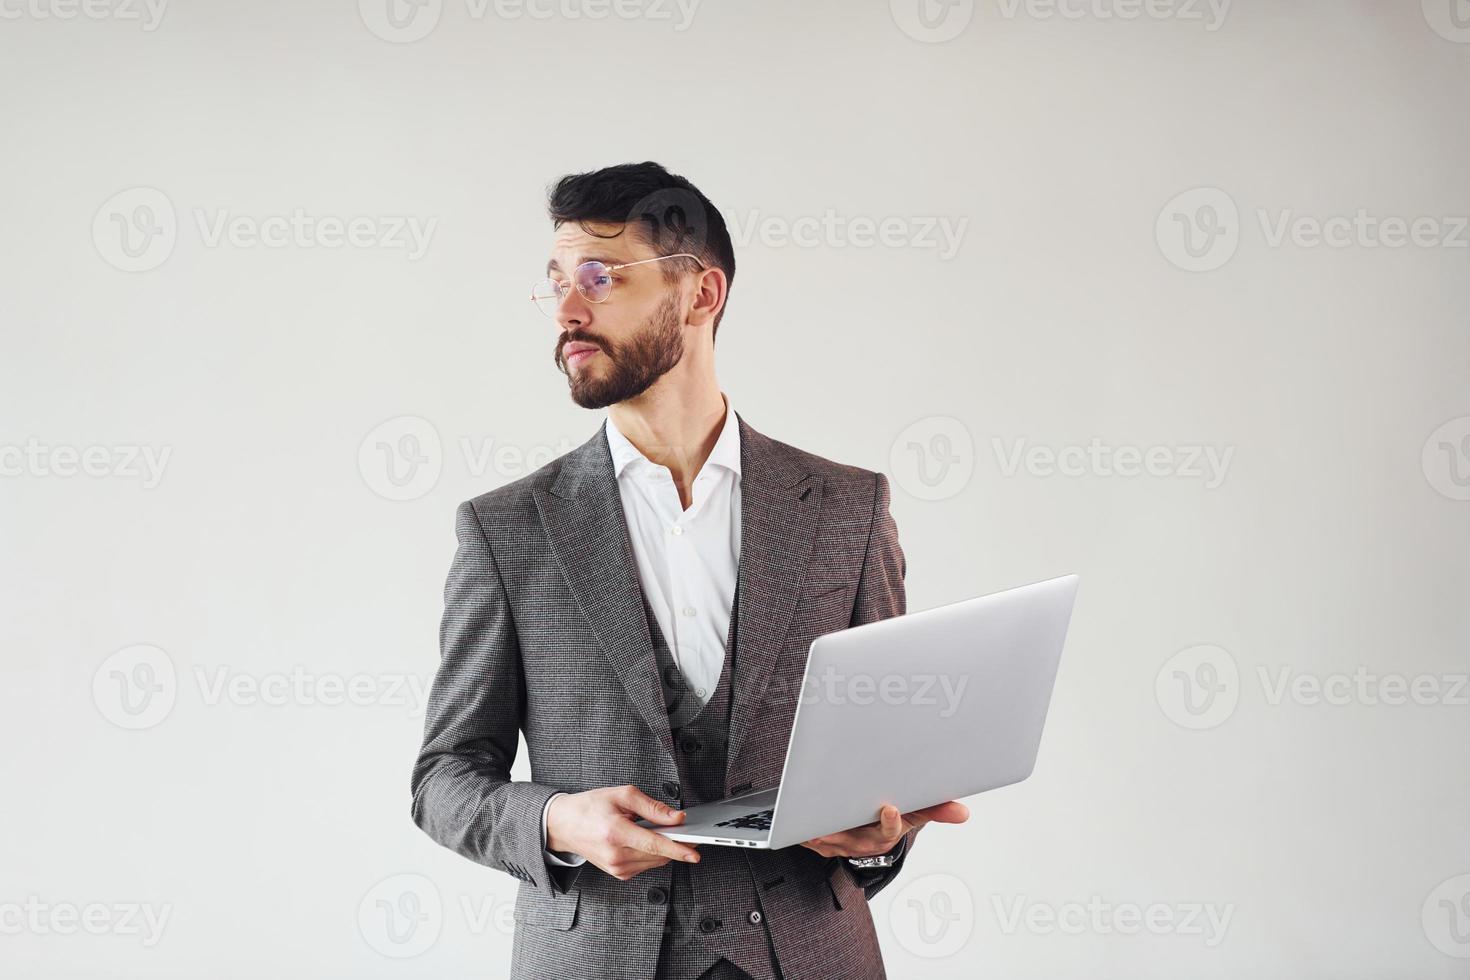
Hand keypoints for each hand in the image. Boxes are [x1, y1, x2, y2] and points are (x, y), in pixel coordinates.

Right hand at [545, 785, 700, 880]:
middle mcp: (616, 855)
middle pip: (658, 854)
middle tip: (683, 830)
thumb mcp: (622, 795)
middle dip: (675, 844)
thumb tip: (676, 818)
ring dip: (663, 848)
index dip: (677, 849)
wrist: (564, 825)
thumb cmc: (590, 807)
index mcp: (615, 833)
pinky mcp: (618, 873)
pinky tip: (644, 839)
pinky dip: (652, 853)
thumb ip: (652, 807)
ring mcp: (616, 867)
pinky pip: (645, 865)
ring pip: (655, 861)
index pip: (654, 844)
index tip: (694, 852)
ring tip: (654, 830)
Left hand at [800, 800, 969, 858]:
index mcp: (884, 837)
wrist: (863, 830)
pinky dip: (803, 825)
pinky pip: (808, 835)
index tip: (889, 808)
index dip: (889, 823)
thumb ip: (936, 810)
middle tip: (837, 810)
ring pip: (828, 837)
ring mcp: (838, 843)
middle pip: (854, 836)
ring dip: (820, 826)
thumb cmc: (887, 819)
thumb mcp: (912, 813)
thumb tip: (963, 812)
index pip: (889, 832)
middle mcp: (861, 843)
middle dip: (845, 824)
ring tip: (813, 807)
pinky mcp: (817, 839)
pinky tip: (797, 811)